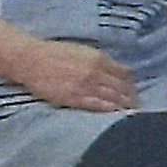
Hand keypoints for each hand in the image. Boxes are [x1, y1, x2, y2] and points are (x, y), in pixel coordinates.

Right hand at [15, 37, 139, 112]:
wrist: (31, 60)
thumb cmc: (56, 53)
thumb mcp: (84, 51)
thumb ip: (101, 61)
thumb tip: (118, 71)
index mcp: (99, 58)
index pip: (124, 74)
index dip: (132, 84)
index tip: (134, 91)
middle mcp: (96, 72)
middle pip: (121, 87)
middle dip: (131, 97)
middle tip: (136, 105)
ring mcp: (86, 86)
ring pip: (113, 97)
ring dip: (124, 105)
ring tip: (130, 113)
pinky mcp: (74, 98)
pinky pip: (98, 105)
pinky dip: (110, 110)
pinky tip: (115, 114)